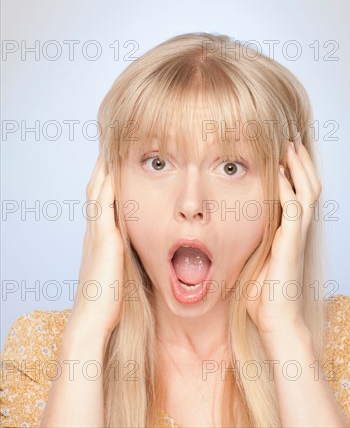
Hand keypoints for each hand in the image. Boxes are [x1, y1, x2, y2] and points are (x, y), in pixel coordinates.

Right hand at [65, 153, 124, 341]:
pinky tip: (113, 169)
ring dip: (103, 168)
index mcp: (99, 237)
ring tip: (110, 147)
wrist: (93, 319)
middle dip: (103, 167)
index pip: (101, 200)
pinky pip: (103, 203)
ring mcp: (97, 233)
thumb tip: (140, 248)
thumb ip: (126, 254)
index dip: (106, 180)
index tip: (115, 162)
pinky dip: (107, 183)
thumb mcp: (120, 270)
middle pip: (96, 189)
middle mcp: (95, 231)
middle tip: (110, 146)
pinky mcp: (104, 238)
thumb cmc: (108, 300)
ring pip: (97, 191)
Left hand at [245, 136, 321, 342]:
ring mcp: (297, 235)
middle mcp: (297, 229)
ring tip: (290, 146)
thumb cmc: (263, 293)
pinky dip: (287, 189)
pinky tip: (278, 173)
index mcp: (289, 230)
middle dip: (301, 161)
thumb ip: (251, 238)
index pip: (297, 191)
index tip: (283, 150)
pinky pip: (294, 210)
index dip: (294, 170)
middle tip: (291, 138)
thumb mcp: (255, 256)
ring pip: (308, 191)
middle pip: (309, 185)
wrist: (275, 319)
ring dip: (299, 167)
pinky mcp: (291, 244)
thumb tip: (232, 225)